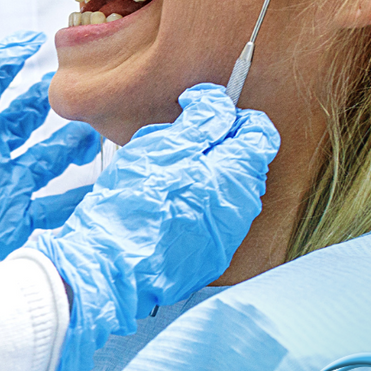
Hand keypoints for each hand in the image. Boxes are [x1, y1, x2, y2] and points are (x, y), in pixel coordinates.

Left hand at [0, 31, 103, 283]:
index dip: (7, 62)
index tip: (31, 40)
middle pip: (24, 118)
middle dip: (47, 100)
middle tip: (74, 82)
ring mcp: (5, 186)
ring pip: (46, 157)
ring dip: (70, 144)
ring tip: (95, 131)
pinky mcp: (16, 218)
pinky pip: (52, 205)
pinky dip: (75, 199)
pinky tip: (96, 190)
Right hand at [30, 83, 277, 370]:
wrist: (110, 267)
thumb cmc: (131, 205)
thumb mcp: (163, 147)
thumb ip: (201, 120)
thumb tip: (219, 103)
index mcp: (236, 176)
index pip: (261, 133)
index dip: (231, 116)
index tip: (201, 112)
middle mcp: (241, 209)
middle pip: (243, 162)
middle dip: (216, 147)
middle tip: (175, 146)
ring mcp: (227, 237)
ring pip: (226, 192)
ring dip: (204, 178)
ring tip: (164, 179)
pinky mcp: (209, 257)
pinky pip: (212, 220)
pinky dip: (195, 207)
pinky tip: (164, 208)